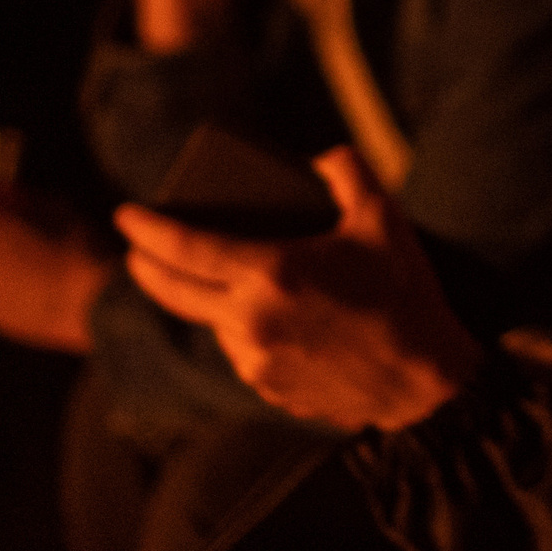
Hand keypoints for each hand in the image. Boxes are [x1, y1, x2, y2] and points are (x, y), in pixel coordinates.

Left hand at [113, 146, 481, 430]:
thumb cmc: (406, 295)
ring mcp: (256, 361)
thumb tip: (314, 162)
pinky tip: (266, 318)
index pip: (187, 247)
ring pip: (213, 324)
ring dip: (208, 301)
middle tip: (135, 250)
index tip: (125, 214)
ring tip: (220, 281)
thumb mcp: (385, 217)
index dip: (149, 228)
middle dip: (146, 267)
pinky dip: (243, 330)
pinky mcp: (268, 389)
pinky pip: (242, 352)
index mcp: (274, 273)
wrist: (426, 382)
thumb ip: (347, 170)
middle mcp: (253, 321)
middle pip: (176, 292)